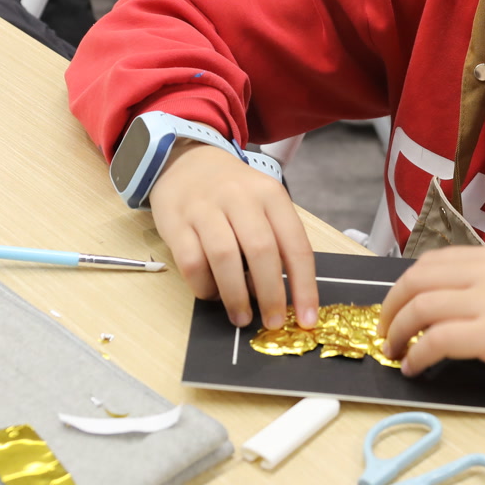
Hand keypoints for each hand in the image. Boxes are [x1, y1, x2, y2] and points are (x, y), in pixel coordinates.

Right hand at [147, 141, 319, 330]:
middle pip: (262, 252)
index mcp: (271, 195)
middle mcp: (241, 198)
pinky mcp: (177, 222)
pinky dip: (205, 287)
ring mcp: (206, 209)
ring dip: (236, 296)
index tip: (307, 319)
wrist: (186, 161)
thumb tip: (280, 295)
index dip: (305, 286)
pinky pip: (192, 263)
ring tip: (242, 318)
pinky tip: (212, 294)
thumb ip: (275, 242)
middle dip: (271, 296)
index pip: (296, 246)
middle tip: (273, 323)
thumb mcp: (263, 204)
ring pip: (225, 259)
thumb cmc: (233, 192)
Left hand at [378, 246, 484, 387]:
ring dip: (398, 332)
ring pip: (420, 308)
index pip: (431, 262)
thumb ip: (480, 283)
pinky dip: (417, 355)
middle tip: (384, 330)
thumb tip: (435, 300)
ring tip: (395, 351)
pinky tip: (415, 367)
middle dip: (391, 307)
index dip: (403, 286)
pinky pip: (437, 341)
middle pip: (417, 280)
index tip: (394, 307)